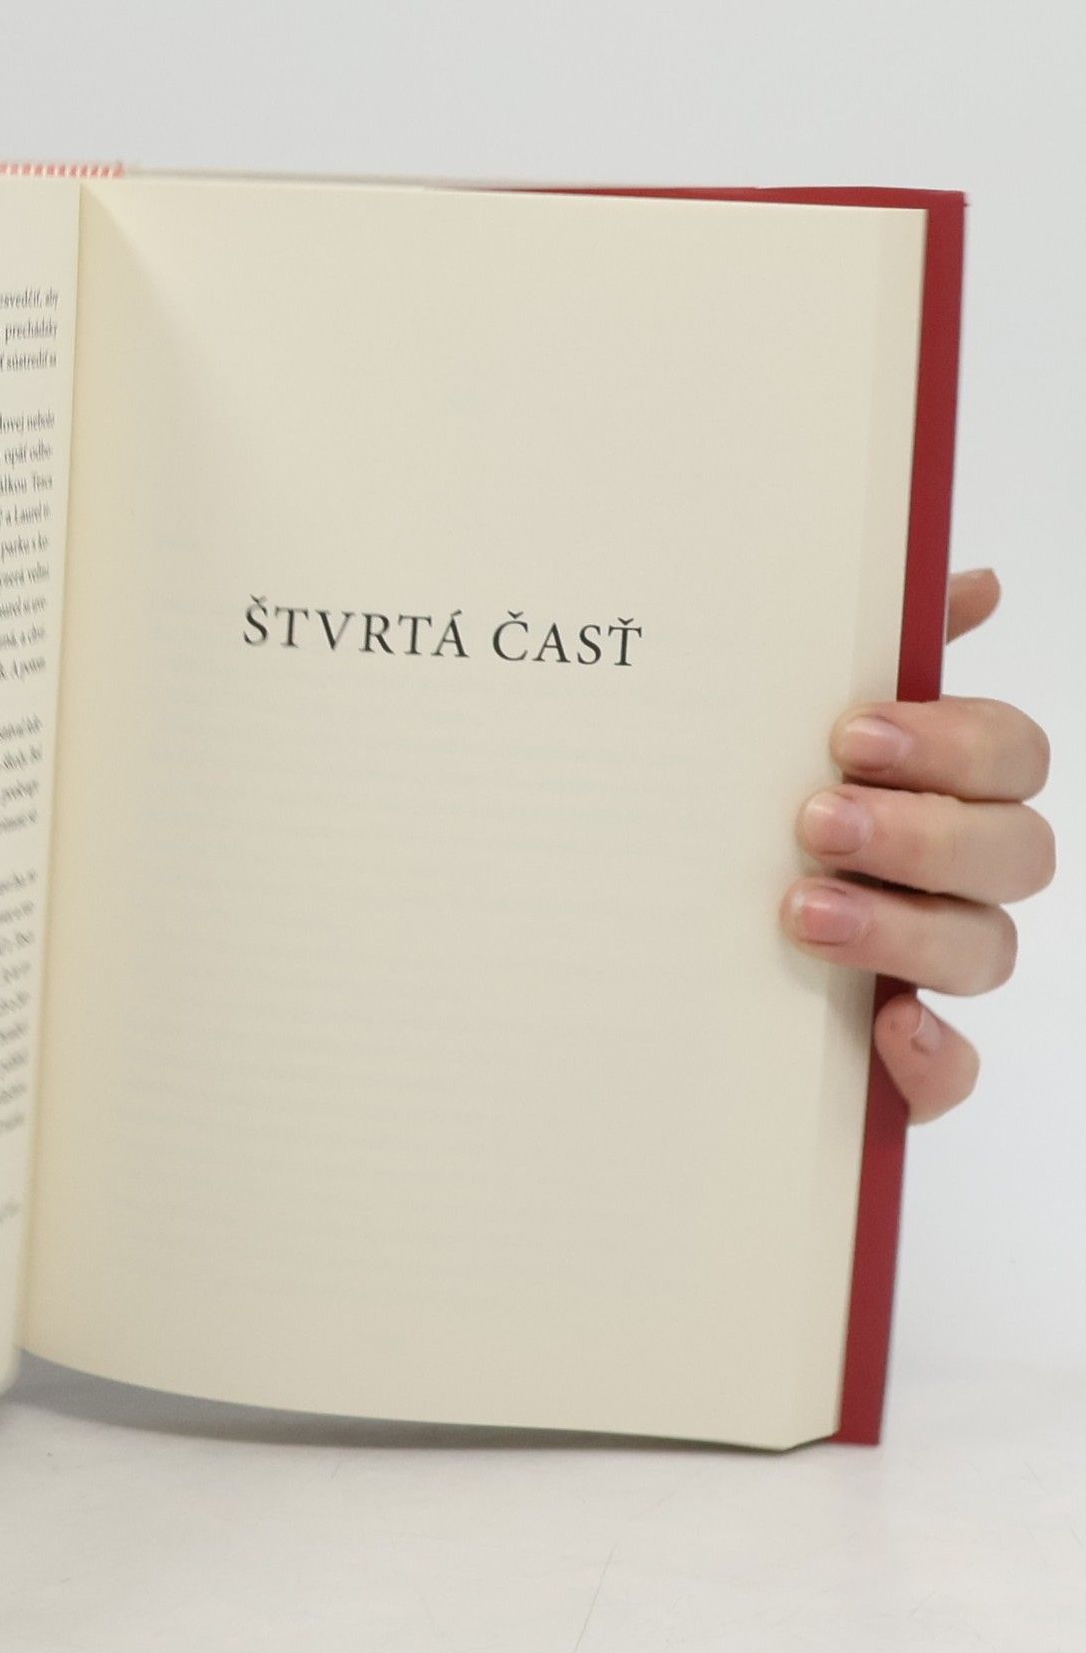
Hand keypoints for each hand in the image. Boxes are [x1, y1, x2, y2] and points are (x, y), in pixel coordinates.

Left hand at [781, 569, 1053, 1121]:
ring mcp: (931, 969)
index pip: (1010, 755)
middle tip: (813, 818)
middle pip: (1014, 851)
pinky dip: (931, 1057)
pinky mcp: (899, 1057)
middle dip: (920, 831)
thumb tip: (967, 580)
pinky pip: (952, 1072)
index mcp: (945, 789)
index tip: (849, 735)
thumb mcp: (779, 725)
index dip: (950, 742)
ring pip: (986, 951)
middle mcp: (955, 879)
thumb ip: (872, 650)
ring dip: (903, 928)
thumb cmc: (740, 808)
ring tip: (800, 911)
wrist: (638, 940)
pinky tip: (884, 1026)